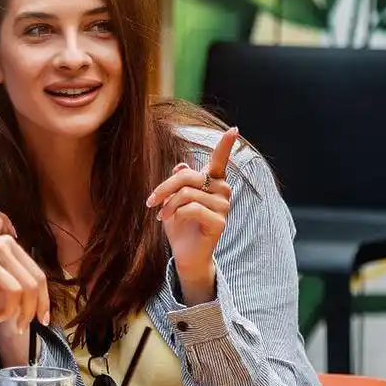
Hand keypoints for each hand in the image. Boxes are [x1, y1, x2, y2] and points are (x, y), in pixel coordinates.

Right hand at [0, 237, 49, 330]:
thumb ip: (9, 276)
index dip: (44, 300)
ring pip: (15, 292)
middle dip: (30, 311)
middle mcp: (0, 246)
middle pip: (30, 285)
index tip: (43, 320)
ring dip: (11, 314)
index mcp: (8, 244)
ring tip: (1, 322)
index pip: (37, 275)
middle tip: (22, 327)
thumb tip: (34, 303)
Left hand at [144, 127, 238, 304]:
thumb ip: (179, 182)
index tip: (234, 130)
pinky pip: (192, 208)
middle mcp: (222, 191)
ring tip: (162, 215)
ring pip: (187, 194)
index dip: (226, 145)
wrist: (185, 255)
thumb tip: (182, 165)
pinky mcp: (219, 222)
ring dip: (168, 205)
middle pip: (188, 177)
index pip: (220, 160)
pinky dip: (175, 214)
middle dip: (164, 187)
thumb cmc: (180, 226)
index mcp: (213, 182)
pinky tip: (171, 222)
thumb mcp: (174, 200)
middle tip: (151, 201)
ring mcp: (223, 207)